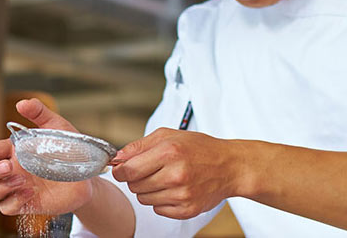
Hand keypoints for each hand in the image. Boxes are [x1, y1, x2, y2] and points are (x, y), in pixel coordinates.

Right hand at [0, 98, 92, 215]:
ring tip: (20, 180)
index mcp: (14, 150)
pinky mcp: (26, 204)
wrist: (88, 176)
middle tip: (8, 167)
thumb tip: (22, 103)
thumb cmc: (69, 149)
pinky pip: (6, 207)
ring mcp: (16, 188)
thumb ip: (39, 113)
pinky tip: (28, 193)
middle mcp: (11, 170)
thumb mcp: (56, 127)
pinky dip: (12, 201)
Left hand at [111, 128, 241, 219]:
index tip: (121, 169)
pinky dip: (161, 201)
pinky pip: (158, 210)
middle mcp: (175, 174)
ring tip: (164, 178)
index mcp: (169, 152)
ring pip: (144, 199)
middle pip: (134, 186)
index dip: (120, 171)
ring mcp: (182, 194)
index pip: (128, 170)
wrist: (229, 166)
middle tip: (149, 170)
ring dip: (148, 190)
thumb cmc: (199, 148)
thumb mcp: (168, 135)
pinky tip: (173, 189)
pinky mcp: (187, 209)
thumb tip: (117, 158)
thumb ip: (139, 146)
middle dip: (135, 179)